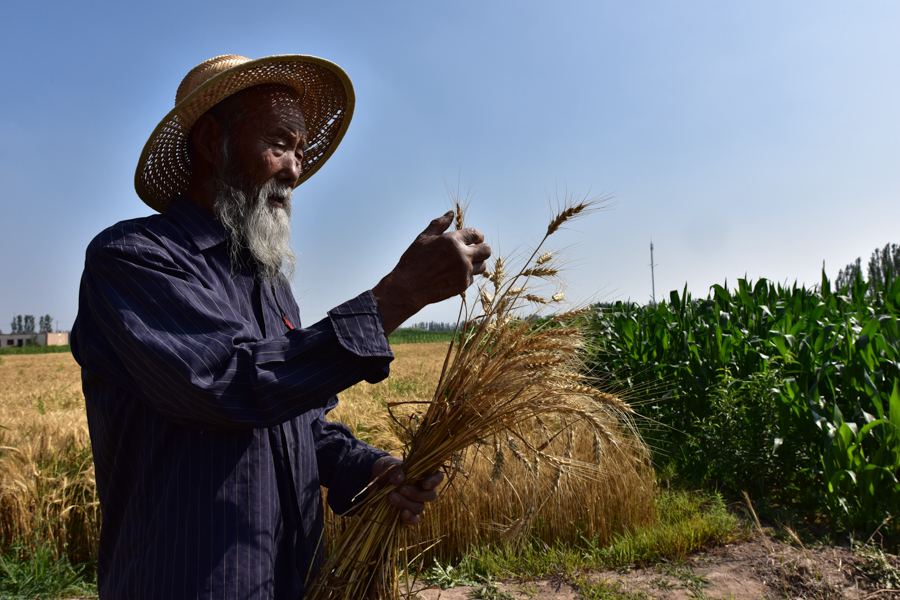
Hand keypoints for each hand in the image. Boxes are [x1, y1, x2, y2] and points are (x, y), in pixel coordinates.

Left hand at [370, 455, 443, 525]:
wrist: (373, 480)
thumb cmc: (386, 468)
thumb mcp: (388, 464)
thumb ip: (394, 469)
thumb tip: (400, 480)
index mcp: (423, 473)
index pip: (438, 477)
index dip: (435, 481)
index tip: (424, 484)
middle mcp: (422, 489)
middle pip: (430, 495)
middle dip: (416, 494)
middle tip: (401, 489)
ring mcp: (415, 503)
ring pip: (420, 508)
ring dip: (406, 504)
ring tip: (391, 497)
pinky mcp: (406, 514)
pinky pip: (414, 520)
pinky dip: (410, 518)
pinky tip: (402, 514)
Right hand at [373, 211, 491, 333]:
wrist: (409, 287)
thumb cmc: (414, 260)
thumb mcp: (424, 238)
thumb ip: (439, 224)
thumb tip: (451, 213)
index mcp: (453, 240)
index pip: (476, 234)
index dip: (478, 236)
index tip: (474, 240)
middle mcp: (462, 255)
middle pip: (486, 250)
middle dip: (482, 249)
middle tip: (473, 251)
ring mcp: (464, 271)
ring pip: (483, 265)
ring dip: (476, 263)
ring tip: (464, 263)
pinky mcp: (463, 285)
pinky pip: (473, 278)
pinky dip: (467, 276)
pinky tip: (454, 275)